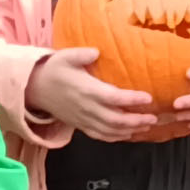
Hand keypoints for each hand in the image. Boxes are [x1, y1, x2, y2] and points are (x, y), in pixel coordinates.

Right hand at [26, 47, 167, 141]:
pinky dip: (116, 137)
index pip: (114, 98)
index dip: (132, 100)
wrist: (35, 89)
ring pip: (110, 131)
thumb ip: (82, 54)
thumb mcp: (65, 56)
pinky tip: (128, 135)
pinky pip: (100, 136)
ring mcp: (83, 119)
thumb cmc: (54, 70)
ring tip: (147, 126)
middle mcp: (87, 108)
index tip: (148, 98)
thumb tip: (96, 52)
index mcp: (86, 90)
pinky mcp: (80, 125)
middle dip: (137, 121)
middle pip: (116, 120)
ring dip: (130, 131)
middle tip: (154, 117)